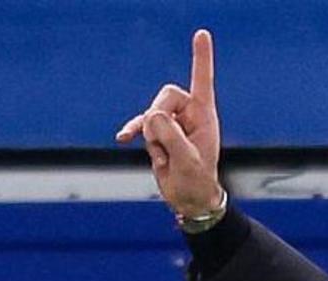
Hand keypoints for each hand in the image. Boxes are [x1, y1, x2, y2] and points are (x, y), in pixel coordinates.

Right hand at [116, 29, 223, 217]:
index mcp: (205, 116)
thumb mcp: (187, 161)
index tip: (202, 33)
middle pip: (166, 95)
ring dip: (151, 137)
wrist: (188, 199)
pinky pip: (140, 124)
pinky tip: (123, 138)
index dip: (201, 57)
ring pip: (150, 113)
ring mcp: (172, 123)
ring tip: (164, 158)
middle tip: (164, 145)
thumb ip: (171, 137)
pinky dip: (133, 130)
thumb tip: (153, 116)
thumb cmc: (197, 181)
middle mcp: (189, 115)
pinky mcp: (158, 134)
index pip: (202, 81)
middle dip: (159, 118)